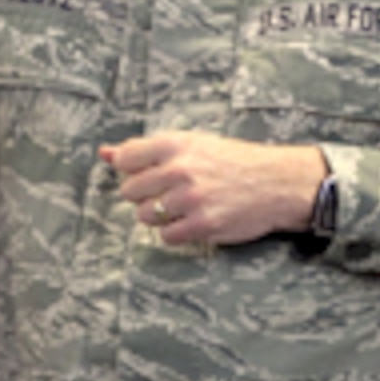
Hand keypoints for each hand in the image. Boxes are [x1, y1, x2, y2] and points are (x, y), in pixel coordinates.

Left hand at [99, 132, 326, 246]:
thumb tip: (103, 153)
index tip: (147, 174)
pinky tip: (193, 221)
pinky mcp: (202, 225)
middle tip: (169, 192)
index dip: (131, 170)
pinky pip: (166, 236)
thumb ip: (145, 150)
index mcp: (175, 144)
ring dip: (159, 215)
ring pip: (145, 216)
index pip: (126, 159)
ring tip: (183, 206)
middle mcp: (180, 170)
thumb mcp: (191, 144)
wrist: (275, 182)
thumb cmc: (231, 161)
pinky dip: (175, 232)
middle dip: (144, 195)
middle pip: (130, 191)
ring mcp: (190, 199)